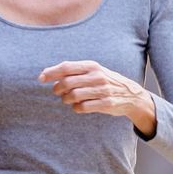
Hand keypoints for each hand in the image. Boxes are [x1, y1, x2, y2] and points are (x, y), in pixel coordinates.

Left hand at [39, 60, 156, 135]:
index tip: (41, 78)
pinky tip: (78, 106)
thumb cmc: (104, 81)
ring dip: (66, 99)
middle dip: (57, 89)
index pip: (66, 67)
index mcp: (92, 66)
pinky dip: (76, 108)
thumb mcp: (92, 71)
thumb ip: (72, 71)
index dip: (51, 73)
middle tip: (57, 92)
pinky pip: (82, 107)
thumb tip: (46, 74)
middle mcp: (97, 76)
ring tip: (68, 99)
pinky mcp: (106, 103)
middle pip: (67, 83)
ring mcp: (103, 90)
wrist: (131, 94)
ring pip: (73, 96)